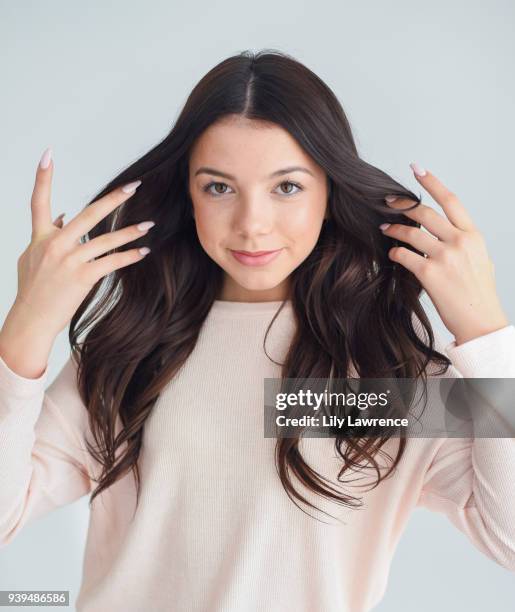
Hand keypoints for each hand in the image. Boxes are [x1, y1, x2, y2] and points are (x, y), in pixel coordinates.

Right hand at [15, 147, 154, 337]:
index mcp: (40, 237)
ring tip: (149, 224)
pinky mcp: (82, 277)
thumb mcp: (31, 259)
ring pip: (105, 239)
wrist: (31, 319)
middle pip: (87, 214)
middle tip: (133, 187)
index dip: (43, 177)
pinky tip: (142, 252)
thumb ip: (47, 235)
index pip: (39, 202)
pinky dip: (128, 257)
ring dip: (130, 232)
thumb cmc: (32, 290)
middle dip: (113, 199)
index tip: (49, 154)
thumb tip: (63, 216)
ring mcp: (69, 260)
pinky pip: (111, 262)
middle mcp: (54, 244)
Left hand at [379, 163, 509, 345]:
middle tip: (387, 202)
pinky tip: (392, 254)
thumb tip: (448, 230)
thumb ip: (464, 241)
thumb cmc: (479, 293)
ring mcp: (445, 257)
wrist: (481, 321)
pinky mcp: (430, 274)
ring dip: (394, 228)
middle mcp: (460, 241)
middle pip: (425, 212)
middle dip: (402, 204)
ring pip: (411, 232)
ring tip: (384, 228)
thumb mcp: (480, 259)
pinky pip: (404, 256)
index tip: (417, 169)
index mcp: (473, 235)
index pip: (451, 200)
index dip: (432, 182)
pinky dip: (395, 253)